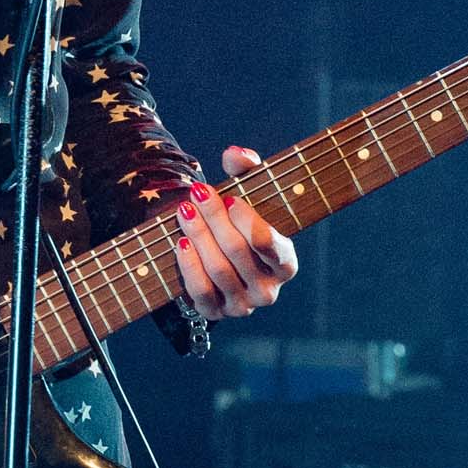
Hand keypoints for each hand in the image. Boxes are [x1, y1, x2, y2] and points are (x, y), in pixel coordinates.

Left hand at [175, 145, 298, 318]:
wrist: (218, 257)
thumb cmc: (239, 221)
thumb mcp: (249, 192)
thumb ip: (247, 169)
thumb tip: (234, 154)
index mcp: (285, 263)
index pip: (269, 244)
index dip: (247, 220)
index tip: (229, 198)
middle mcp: (268, 290)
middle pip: (237, 251)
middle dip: (214, 218)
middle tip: (198, 192)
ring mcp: (242, 305)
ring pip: (218, 269)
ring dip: (198, 235)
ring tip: (185, 210)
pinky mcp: (216, 313)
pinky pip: (201, 292)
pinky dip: (189, 265)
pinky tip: (181, 241)